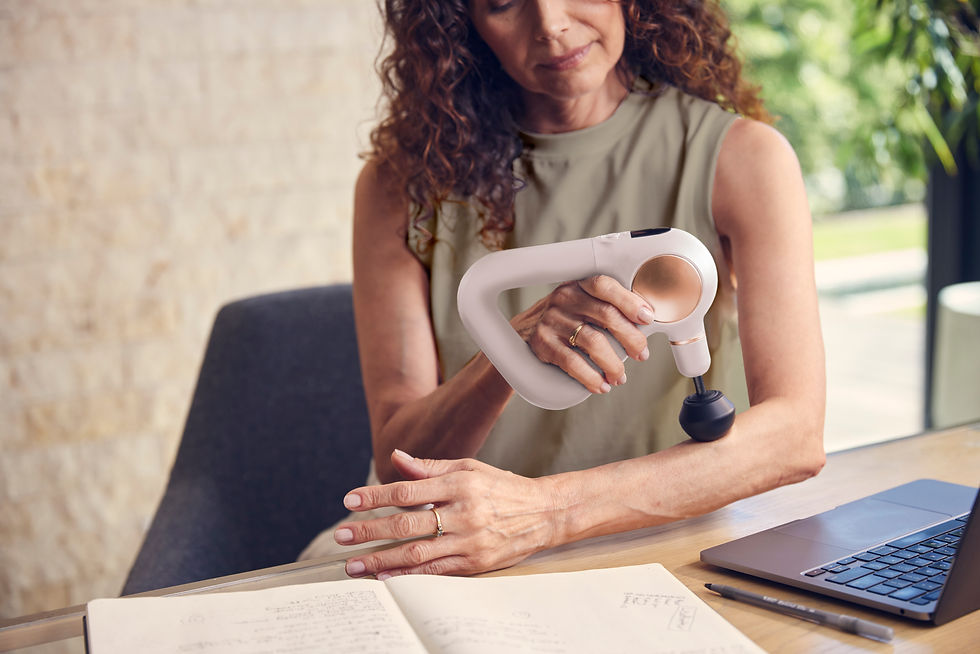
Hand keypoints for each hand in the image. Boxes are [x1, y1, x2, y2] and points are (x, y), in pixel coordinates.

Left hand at [335, 449, 560, 577]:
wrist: (544, 513)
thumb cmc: (501, 487)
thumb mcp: (469, 467)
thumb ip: (430, 467)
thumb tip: (397, 457)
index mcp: (460, 483)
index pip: (408, 490)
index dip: (376, 497)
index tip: (349, 501)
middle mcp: (464, 512)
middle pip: (407, 525)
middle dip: (369, 532)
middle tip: (341, 536)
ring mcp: (470, 541)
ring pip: (417, 554)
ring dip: (380, 560)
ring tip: (354, 564)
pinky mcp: (476, 564)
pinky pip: (435, 572)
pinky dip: (407, 575)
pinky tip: (385, 575)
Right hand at [512, 275, 653, 393]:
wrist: (522, 332)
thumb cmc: (564, 319)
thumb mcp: (581, 303)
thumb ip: (607, 307)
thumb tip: (645, 324)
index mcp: (578, 286)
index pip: (605, 286)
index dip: (630, 301)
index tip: (648, 318)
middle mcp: (564, 299)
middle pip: (606, 315)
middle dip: (631, 338)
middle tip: (642, 355)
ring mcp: (552, 321)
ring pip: (593, 342)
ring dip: (613, 364)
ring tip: (620, 377)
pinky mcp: (543, 344)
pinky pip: (573, 363)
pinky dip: (591, 377)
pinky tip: (601, 385)